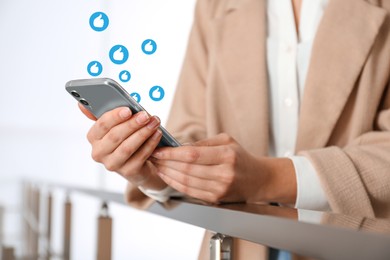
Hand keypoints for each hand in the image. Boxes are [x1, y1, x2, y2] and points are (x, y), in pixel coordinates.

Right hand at [80, 104, 166, 189]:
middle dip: (132, 124)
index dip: (115, 117)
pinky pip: (140, 156)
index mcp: (93, 138)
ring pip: (127, 147)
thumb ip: (104, 114)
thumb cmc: (126, 140)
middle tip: (146, 115)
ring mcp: (113, 164)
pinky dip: (150, 144)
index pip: (101, 125)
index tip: (128, 109)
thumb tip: (81, 104)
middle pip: (115, 136)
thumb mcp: (115, 126)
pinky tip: (157, 134)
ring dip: (143, 133)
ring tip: (154, 123)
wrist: (139, 165)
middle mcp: (99, 153)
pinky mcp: (128, 172)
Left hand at [151, 133, 296, 203]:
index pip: (192, 155)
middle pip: (186, 169)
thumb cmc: (240, 157)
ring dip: (167, 174)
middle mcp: (224, 174)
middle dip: (165, 163)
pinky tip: (167, 177)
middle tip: (152, 156)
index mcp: (227, 155)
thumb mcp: (226, 141)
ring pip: (186, 181)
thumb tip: (178, 147)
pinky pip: (190, 191)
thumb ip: (203, 144)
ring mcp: (219, 189)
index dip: (172, 153)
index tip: (158, 150)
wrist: (258, 180)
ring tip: (157, 166)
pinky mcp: (215, 199)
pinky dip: (176, 184)